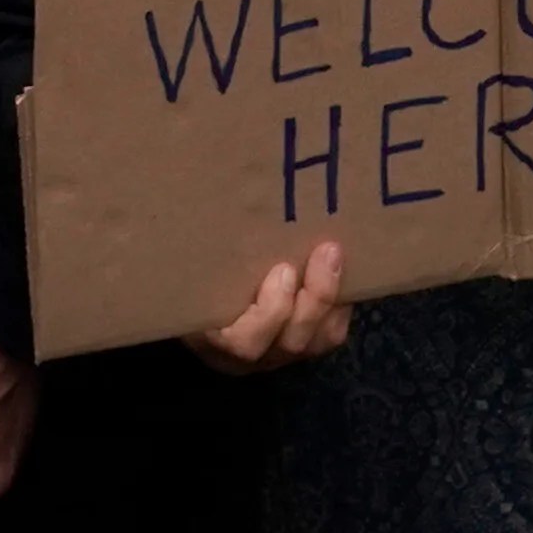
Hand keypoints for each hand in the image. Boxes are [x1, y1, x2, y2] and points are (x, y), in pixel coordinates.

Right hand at [183, 239, 352, 372]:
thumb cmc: (189, 276)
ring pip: (313, 342)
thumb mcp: (188, 268)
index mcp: (212, 338)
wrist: (195, 300)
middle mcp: (247, 356)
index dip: (269, 312)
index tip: (282, 270)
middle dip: (315, 298)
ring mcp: (276, 354)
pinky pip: (328, 336)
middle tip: (326, 251)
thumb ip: (200, 243)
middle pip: (288, 342)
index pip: (241, 342)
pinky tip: (344, 270)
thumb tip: (194, 176)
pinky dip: (340, 305)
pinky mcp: (300, 348)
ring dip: (330, 298)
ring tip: (336, 254)